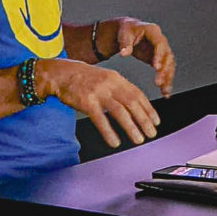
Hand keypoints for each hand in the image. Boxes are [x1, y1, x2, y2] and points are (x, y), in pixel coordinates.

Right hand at [38, 58, 160, 148]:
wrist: (61, 73)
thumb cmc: (84, 79)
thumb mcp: (105, 79)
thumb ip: (119, 90)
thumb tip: (136, 106)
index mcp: (117, 79)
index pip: (138, 94)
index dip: (149, 109)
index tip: (156, 121)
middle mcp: (110, 84)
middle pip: (132, 103)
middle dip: (144, 120)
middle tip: (151, 133)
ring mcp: (98, 92)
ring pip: (119, 111)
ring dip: (131, 127)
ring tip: (138, 139)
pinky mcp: (86, 102)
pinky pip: (100, 119)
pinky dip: (109, 132)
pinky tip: (115, 141)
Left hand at [114, 18, 175, 97]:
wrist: (128, 32)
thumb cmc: (126, 30)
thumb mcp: (124, 34)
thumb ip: (125, 43)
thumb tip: (124, 53)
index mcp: (153, 31)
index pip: (160, 44)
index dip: (159, 56)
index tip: (156, 67)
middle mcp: (161, 41)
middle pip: (167, 56)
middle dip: (164, 70)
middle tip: (158, 82)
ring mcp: (162, 51)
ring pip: (169, 66)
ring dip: (168, 78)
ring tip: (165, 91)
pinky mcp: (160, 60)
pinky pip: (166, 71)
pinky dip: (166, 82)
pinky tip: (165, 93)